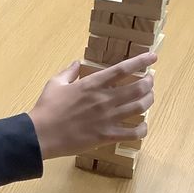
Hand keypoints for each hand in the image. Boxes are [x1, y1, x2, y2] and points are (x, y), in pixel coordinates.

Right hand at [28, 52, 156, 160]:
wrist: (41, 134)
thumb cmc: (47, 107)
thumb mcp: (55, 83)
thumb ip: (69, 71)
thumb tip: (76, 62)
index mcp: (92, 84)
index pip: (123, 69)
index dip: (141, 61)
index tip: (153, 57)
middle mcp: (104, 99)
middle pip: (138, 88)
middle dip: (149, 83)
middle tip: (150, 81)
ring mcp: (108, 118)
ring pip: (140, 107)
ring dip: (148, 101)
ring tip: (149, 98)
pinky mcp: (107, 136)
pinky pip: (133, 133)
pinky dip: (142, 129)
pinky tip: (142, 126)